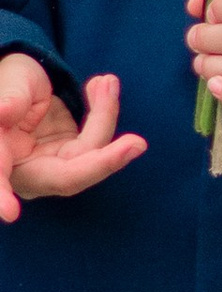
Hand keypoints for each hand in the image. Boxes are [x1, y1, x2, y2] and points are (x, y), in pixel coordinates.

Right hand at [0, 51, 145, 220]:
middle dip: (105, 161)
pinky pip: (98, 140)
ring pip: (91, 153)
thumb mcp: (8, 83)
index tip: (10, 213)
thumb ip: (10, 99)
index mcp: (0, 155)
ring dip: (105, 115)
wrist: (23, 77)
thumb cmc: (7, 81)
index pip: (0, 181)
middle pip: (68, 177)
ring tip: (107, 82)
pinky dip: (104, 111)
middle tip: (137, 143)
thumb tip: (2, 112)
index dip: (2, 198)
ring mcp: (53, 163)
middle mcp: (26, 170)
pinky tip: (105, 84)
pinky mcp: (73, 152)